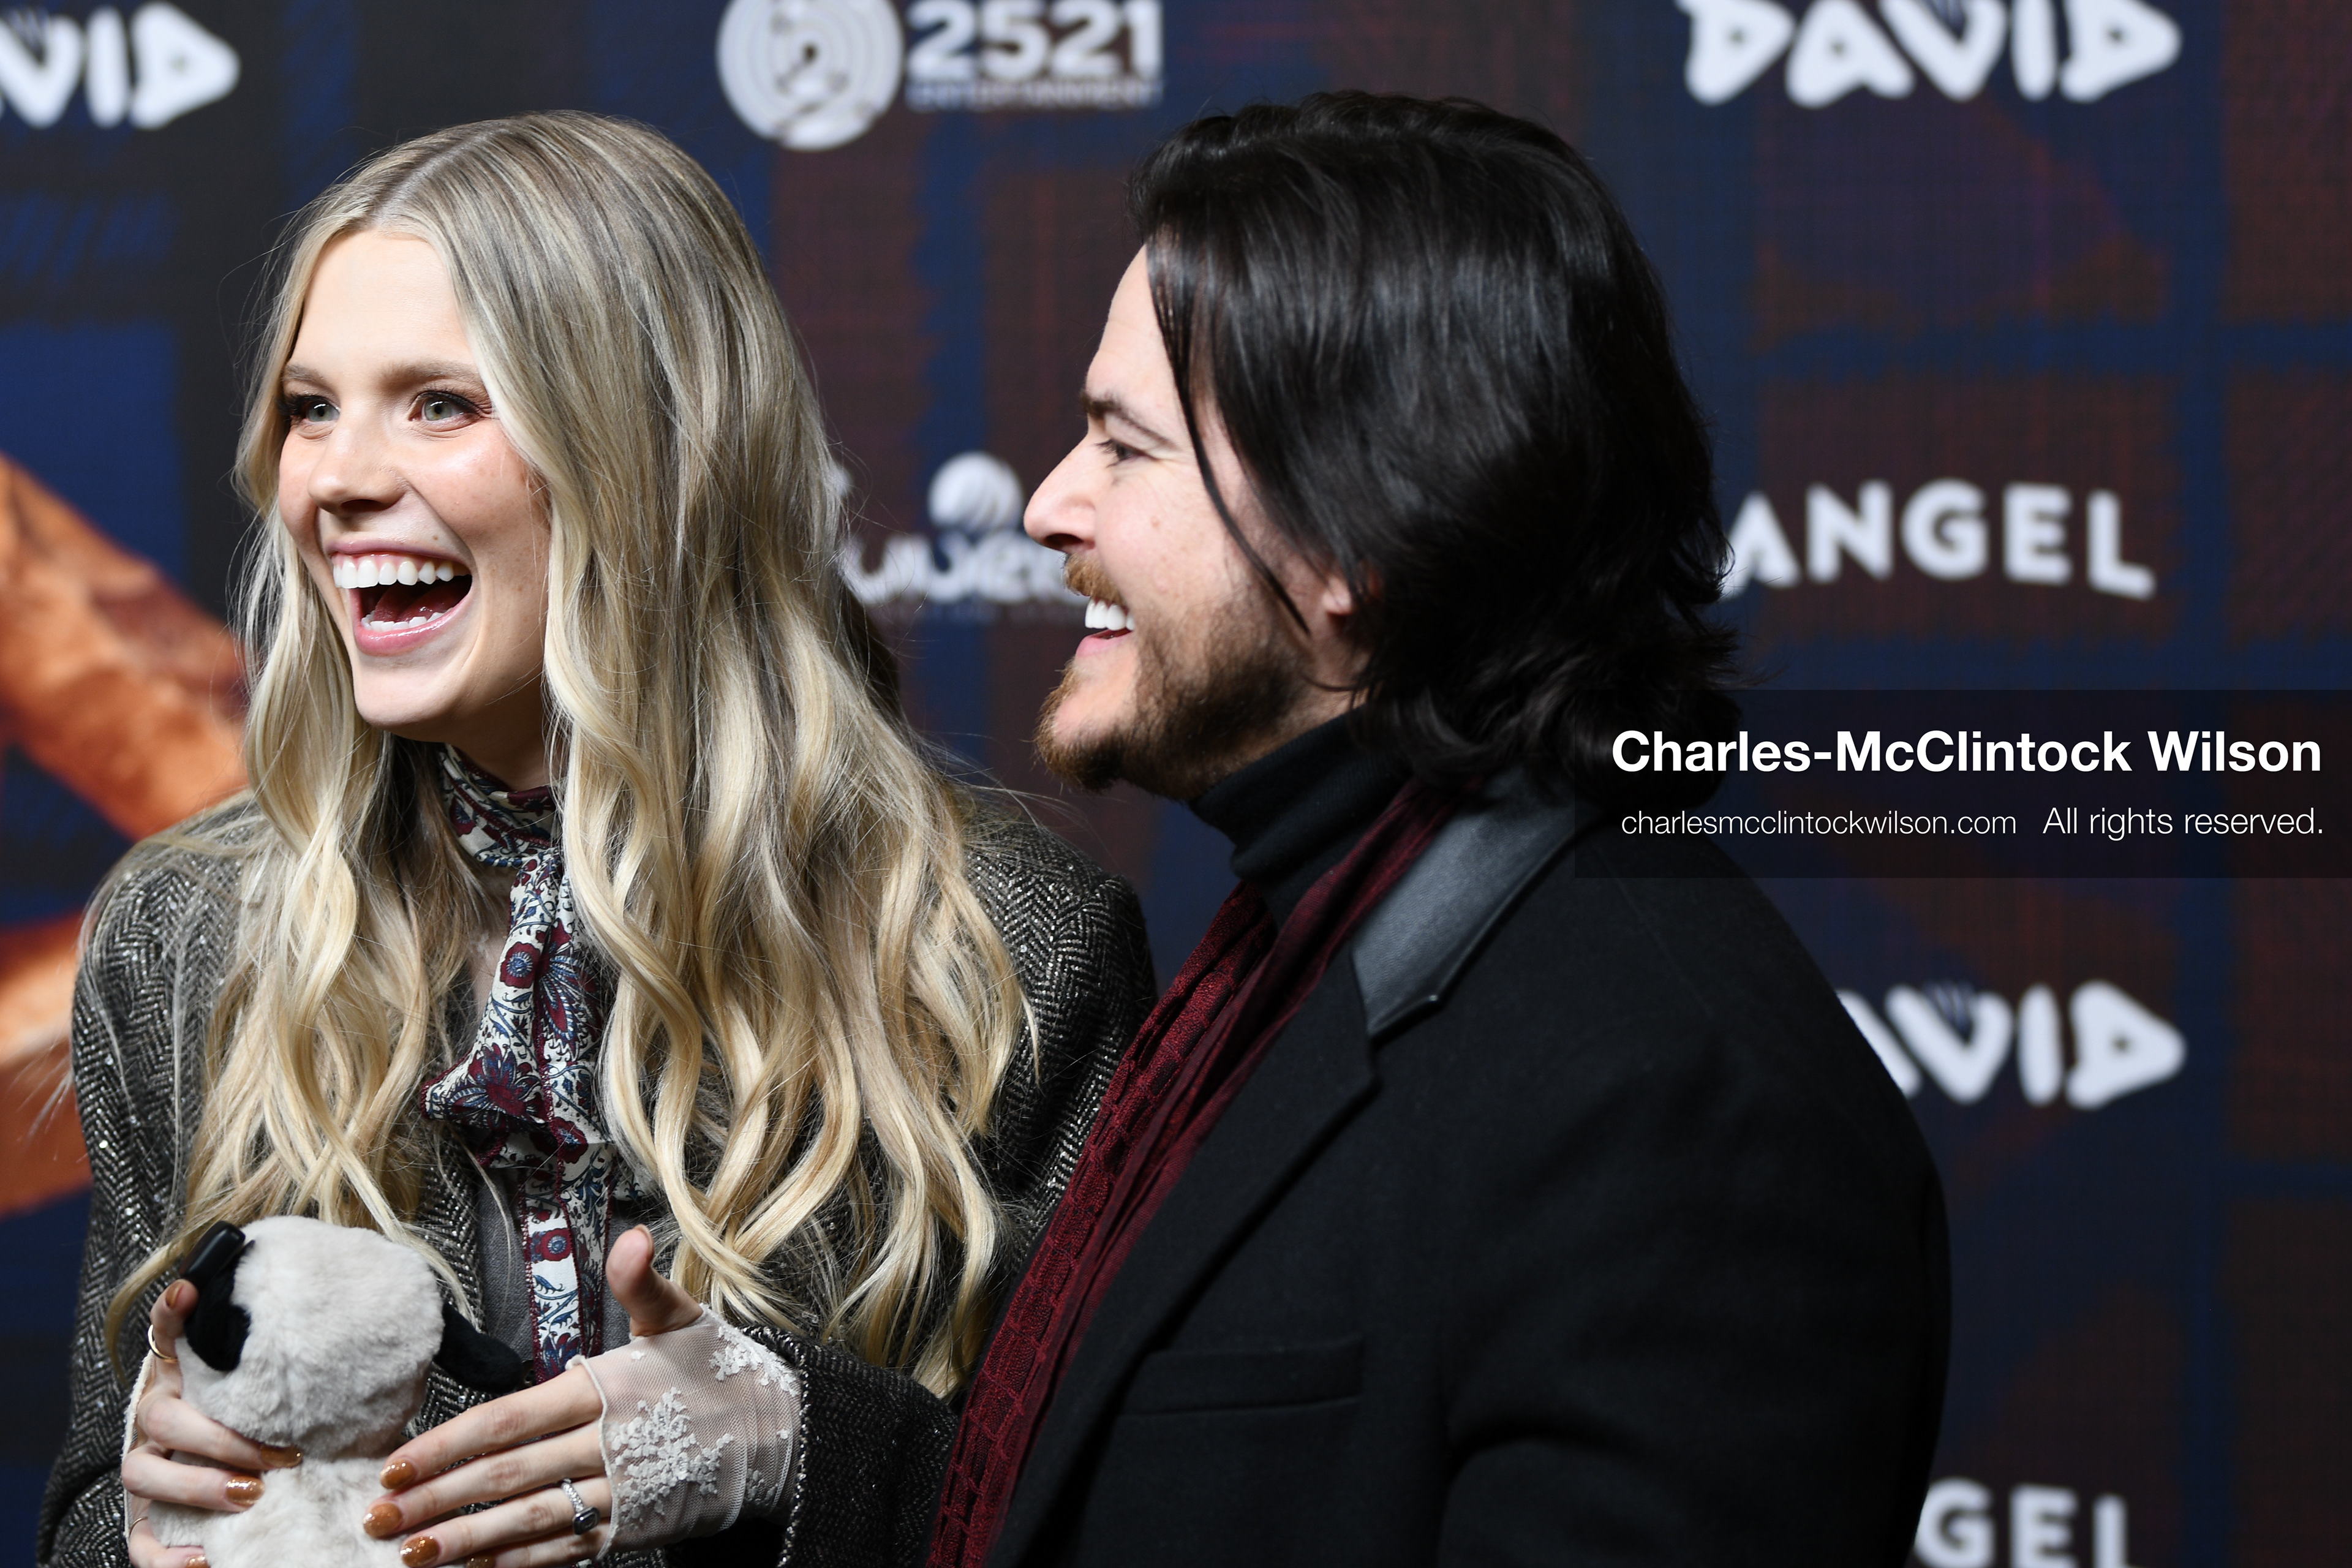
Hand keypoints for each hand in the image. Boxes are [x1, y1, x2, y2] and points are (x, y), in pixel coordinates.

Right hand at [124, 1277, 303, 1567]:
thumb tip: (398, 1356)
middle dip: (218, 1435)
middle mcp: (160, 1417)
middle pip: (163, 1415)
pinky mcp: (148, 1520)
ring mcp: (149, 1468)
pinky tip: (203, 1560)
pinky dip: (165, 1556)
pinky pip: (140, 1542)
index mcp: (191, 1378)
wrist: (254, 1484)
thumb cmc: (283, 1429)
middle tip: (276, 1454)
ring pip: (143, 1472)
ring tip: (250, 1494)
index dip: (174, 1311)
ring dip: (196, 1484)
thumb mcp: (299, 1395)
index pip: (171, 1334)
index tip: (191, 1289)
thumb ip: (327, 1374)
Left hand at [365, 1227, 700, 1567]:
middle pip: (504, 1476)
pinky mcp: (630, 1531)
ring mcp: (618, 1494)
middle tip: (376, 1517)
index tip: (397, 1463)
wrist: (783, 1436)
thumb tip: (630, 1237)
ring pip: (527, 1521)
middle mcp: (606, 1445)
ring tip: (409, 1553)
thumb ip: (641, 1283)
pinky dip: (516, 1564)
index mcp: (607, 1388)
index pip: (509, 1419)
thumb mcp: (685, 1318)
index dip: (448, 1444)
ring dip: (464, 1542)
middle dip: (435, 1499)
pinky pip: (561, 1550)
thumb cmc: (722, 1373)